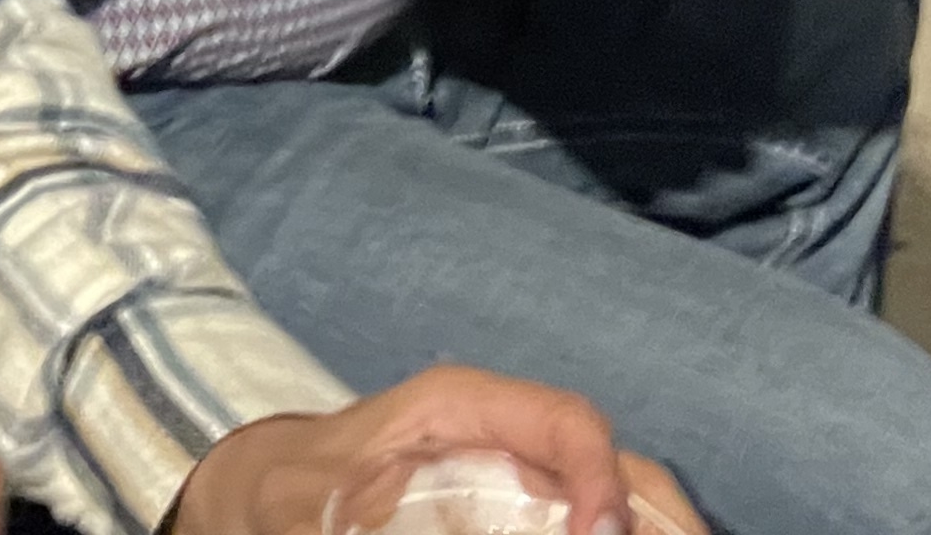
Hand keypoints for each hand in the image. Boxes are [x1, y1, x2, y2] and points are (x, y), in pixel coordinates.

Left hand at [179, 368, 701, 534]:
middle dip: (661, 520)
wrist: (269, 491)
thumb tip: (383, 527)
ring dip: (655, 530)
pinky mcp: (524, 514)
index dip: (599, 478)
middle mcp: (510, 434)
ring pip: (623, 500)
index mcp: (465, 409)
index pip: (568, 422)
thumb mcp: (309, 506)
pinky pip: (588, 522)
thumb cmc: (291, 488)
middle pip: (618, 465)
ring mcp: (525, 476)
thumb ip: (352, 520)